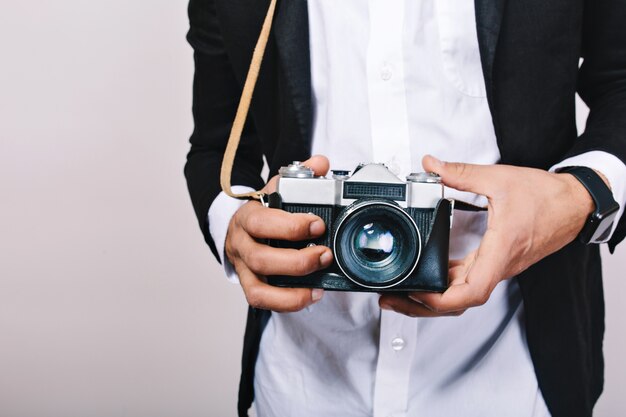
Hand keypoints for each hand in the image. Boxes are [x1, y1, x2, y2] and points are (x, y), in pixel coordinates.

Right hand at [225, 155, 332, 311]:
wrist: (237, 226)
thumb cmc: (263, 210)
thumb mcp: (277, 188)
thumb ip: (300, 175)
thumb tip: (320, 163)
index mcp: (248, 216)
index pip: (263, 222)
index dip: (290, 226)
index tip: (319, 224)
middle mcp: (242, 244)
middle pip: (261, 258)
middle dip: (297, 261)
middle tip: (325, 254)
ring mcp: (244, 268)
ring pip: (259, 287)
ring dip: (292, 288)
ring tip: (320, 282)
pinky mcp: (250, 285)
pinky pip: (263, 301)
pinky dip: (288, 302)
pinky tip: (312, 295)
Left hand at [379, 155, 596, 316]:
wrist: (575, 204)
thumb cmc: (546, 196)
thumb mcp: (499, 179)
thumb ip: (460, 172)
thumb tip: (430, 165)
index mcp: (500, 250)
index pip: (472, 292)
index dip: (441, 300)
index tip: (417, 294)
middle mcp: (499, 265)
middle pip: (459, 300)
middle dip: (423, 305)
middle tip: (392, 299)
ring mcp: (498, 266)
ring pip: (462, 293)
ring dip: (432, 297)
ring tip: (402, 292)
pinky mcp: (497, 261)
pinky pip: (469, 280)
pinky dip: (446, 283)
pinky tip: (428, 275)